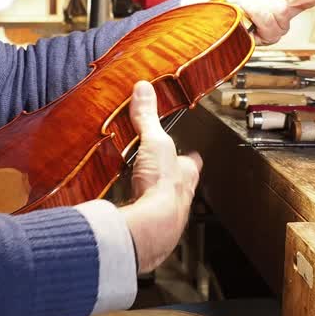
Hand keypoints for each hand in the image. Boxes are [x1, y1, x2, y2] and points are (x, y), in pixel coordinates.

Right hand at [119, 81, 201, 273]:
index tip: (188, 151)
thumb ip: (148, 117)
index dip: (188, 155)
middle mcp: (180, 194)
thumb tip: (144, 90)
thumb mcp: (155, 142)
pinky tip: (123, 204)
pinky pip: (140, 214)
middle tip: (155, 167)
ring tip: (135, 184)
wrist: (152, 225)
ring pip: (160, 200)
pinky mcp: (146, 225)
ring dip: (150, 193)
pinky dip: (133, 208)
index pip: (191, 161)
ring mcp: (164, 212)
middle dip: (167, 175)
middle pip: (177, 181)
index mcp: (186, 173)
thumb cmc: (163, 187)